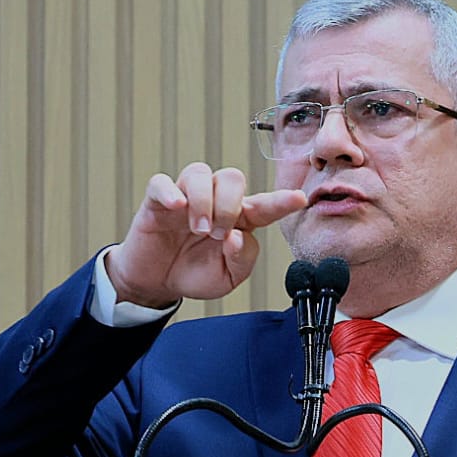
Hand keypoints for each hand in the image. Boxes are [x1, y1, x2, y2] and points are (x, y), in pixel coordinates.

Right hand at [105, 163, 307, 306]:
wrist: (159, 282)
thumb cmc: (196, 273)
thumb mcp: (228, 277)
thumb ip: (242, 259)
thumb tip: (237, 237)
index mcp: (239, 220)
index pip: (264, 205)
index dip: (281, 200)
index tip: (299, 199)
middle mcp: (215, 202)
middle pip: (232, 178)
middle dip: (229, 205)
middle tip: (218, 234)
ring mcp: (186, 199)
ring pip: (200, 173)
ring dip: (204, 201)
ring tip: (199, 229)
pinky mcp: (157, 201)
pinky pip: (161, 182)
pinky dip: (170, 191)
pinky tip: (177, 207)